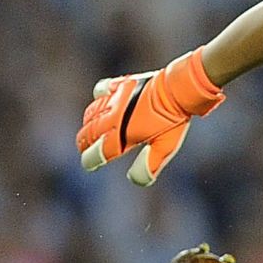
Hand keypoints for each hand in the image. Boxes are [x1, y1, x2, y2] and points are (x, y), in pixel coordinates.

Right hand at [77, 48, 224, 185]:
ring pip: (92, 112)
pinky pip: (101, 90)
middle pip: (90, 132)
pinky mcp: (121, 85)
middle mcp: (114, 116)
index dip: (91, 159)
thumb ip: (149, 165)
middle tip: (84, 149)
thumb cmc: (173, 119)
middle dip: (84, 143)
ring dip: (88, 123)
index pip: (98, 150)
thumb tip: (134, 178)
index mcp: (122, 133)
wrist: (178, 88)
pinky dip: (98, 98)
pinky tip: (103, 100)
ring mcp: (116, 99)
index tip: (90, 164)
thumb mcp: (165, 148)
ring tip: (88, 129)